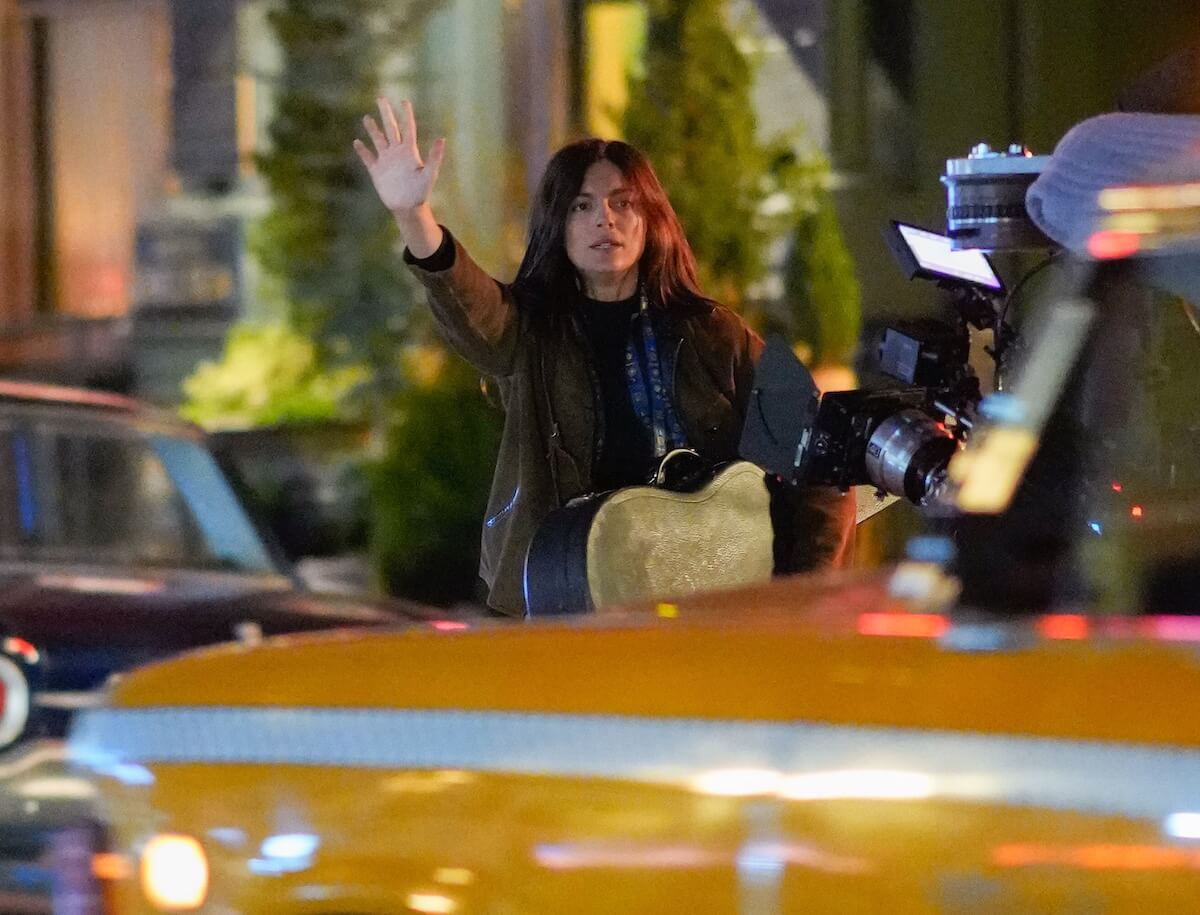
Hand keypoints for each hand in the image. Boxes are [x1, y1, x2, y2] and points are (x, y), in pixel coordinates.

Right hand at [354, 98, 445, 215]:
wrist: (408, 207)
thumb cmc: (421, 192)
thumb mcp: (430, 174)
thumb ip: (435, 157)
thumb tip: (441, 138)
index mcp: (409, 151)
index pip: (407, 128)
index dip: (406, 114)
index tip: (404, 100)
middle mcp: (396, 153)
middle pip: (390, 129)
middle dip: (386, 114)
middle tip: (380, 98)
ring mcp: (386, 161)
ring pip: (378, 140)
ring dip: (372, 129)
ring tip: (366, 117)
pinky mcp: (377, 171)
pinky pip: (368, 158)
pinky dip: (362, 151)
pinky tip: (356, 142)